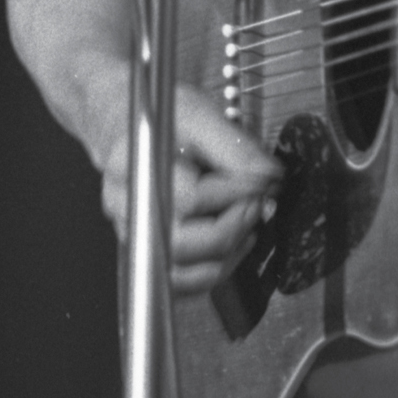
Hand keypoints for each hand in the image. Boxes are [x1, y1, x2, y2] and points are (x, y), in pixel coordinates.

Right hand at [98, 82, 282, 294]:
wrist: (129, 127)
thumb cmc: (164, 120)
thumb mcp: (201, 116)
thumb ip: (235, 148)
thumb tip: (269, 176)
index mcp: (139, 168)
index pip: (191, 198)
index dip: (238, 192)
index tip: (266, 181)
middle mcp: (129, 209)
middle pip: (182, 244)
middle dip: (232, 227)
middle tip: (258, 202)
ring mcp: (133, 236)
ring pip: (179, 274)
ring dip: (226, 254)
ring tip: (247, 222)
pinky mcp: (145, 252)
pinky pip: (179, 282)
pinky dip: (213, 270)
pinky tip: (234, 241)